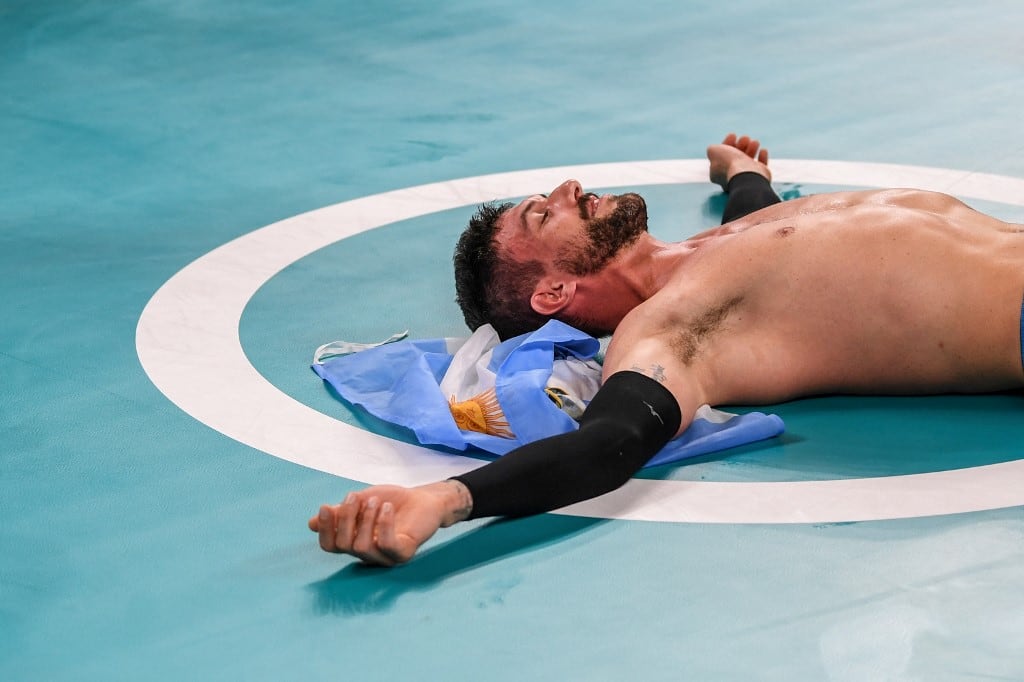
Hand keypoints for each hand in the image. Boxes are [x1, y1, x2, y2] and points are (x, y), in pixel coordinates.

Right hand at [309, 481, 471, 565]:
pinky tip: (387, 508)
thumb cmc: (391, 502)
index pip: (330, 546)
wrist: (423, 499)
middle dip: (346, 518)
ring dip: (366, 518)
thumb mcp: (361, 503)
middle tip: (355, 496)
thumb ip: (340, 513)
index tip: (326, 506)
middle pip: (343, 545)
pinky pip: (386, 545)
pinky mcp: (404, 553)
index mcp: (354, 542)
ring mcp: (386, 557)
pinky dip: (383, 524)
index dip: (324, 529)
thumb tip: (310, 523)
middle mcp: (367, 554)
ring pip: (362, 547)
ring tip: (377, 501)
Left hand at [707, 133, 770, 189]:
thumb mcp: (714, 151)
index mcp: (717, 173)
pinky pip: (761, 167)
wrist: (745, 175)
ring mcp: (745, 179)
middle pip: (736, 158)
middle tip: (745, 138)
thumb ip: (713, 149)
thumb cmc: (729, 163)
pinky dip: (762, 158)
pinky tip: (763, 150)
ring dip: (751, 149)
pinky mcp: (759, 179)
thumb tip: (715, 149)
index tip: (733, 135)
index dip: (727, 144)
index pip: (721, 157)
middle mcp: (730, 177)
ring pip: (748, 162)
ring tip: (755, 142)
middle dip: (740, 145)